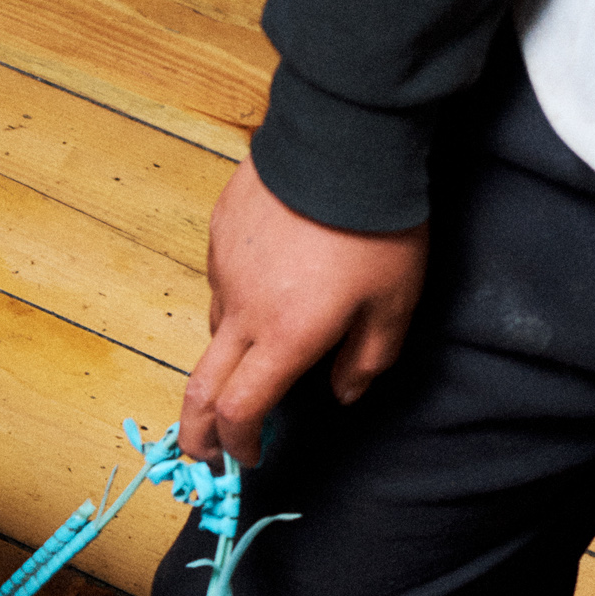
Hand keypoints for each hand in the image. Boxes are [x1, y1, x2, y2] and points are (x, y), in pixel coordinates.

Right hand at [179, 156, 427, 467]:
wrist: (346, 137)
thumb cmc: (379, 224)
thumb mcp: (396, 300)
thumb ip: (369, 359)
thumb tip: (342, 393)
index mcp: (285, 338)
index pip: (242, 412)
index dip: (240, 444)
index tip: (248, 458)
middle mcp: (243, 313)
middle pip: (201, 390)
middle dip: (198, 432)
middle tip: (203, 451)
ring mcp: (224, 271)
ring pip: (217, 330)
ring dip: (231, 355)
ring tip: (262, 344)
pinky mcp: (220, 233)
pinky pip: (224, 279)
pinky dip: (240, 295)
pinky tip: (271, 273)